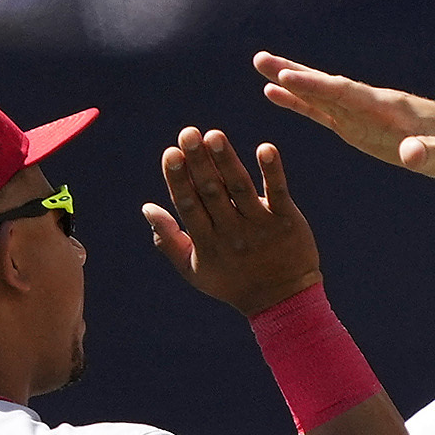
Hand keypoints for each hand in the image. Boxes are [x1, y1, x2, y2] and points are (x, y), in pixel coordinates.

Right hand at [143, 129, 322, 316]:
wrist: (282, 301)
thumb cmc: (232, 282)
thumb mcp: (194, 270)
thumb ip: (168, 239)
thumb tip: (147, 207)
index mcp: (206, 243)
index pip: (189, 205)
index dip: (179, 179)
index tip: (170, 153)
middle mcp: (231, 233)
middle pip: (212, 192)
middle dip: (199, 162)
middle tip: (189, 133)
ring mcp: (260, 227)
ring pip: (240, 188)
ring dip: (227, 161)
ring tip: (215, 135)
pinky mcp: (287, 221)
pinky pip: (278, 193)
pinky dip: (272, 171)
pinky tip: (265, 148)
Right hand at [253, 53, 434, 180]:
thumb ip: (425, 154)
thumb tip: (412, 155)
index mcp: (384, 108)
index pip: (345, 93)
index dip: (316, 85)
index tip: (287, 75)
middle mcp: (367, 103)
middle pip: (325, 85)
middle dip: (294, 73)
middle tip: (260, 59)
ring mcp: (358, 113)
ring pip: (319, 94)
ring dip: (289, 81)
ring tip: (260, 66)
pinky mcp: (354, 125)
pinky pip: (321, 111)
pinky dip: (299, 101)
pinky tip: (275, 93)